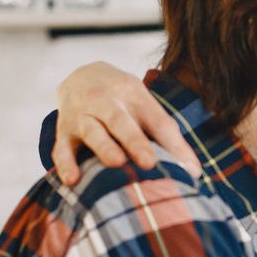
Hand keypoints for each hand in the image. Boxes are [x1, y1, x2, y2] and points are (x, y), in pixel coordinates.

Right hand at [53, 61, 202, 185]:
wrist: (81, 76)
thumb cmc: (124, 101)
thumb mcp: (146, 107)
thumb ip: (168, 137)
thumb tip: (194, 172)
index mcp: (134, 95)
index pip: (157, 120)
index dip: (173, 144)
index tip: (187, 169)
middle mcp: (106, 101)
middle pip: (120, 120)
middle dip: (135, 141)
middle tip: (149, 162)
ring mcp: (82, 115)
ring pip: (92, 131)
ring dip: (104, 146)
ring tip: (116, 162)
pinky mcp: (63, 130)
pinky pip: (62, 148)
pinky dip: (65, 163)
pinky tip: (72, 180)